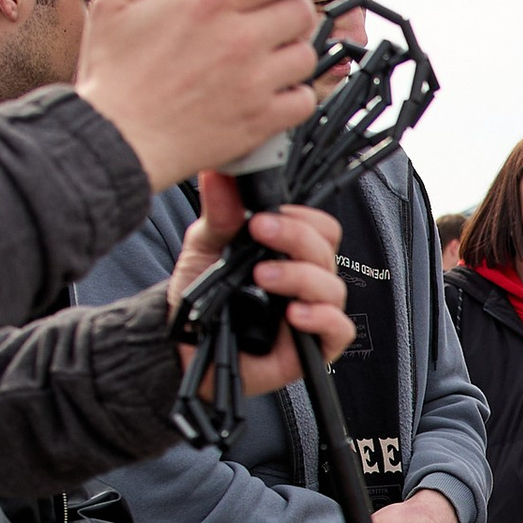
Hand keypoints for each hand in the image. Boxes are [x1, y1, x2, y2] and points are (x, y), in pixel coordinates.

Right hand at [74, 0, 348, 189]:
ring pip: (307, 55)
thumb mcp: (114, 2)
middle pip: (301, 13)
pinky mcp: (260, 121)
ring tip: (264, 59)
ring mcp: (254, 81)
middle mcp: (238, 38)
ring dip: (292, 52)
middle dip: (291, 11)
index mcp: (206, 1)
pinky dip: (295, 95)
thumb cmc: (111, 78)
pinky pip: (305, 100)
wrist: (114, 141)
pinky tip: (270, 93)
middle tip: (271, 20)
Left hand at [169, 184, 351, 393]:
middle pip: (328, 250)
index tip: (265, 215)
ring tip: (263, 277)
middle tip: (261, 232)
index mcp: (289, 254)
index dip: (301, 217)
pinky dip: (322, 318)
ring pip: (333, 286)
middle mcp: (305, 280)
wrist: (182, 344)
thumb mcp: (205, 247)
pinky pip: (339, 329)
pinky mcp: (313, 348)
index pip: (320, 227)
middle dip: (296, 237)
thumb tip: (218, 174)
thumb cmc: (201, 298)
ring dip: (300, 276)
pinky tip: (294, 315)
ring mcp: (312, 313)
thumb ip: (219, 213)